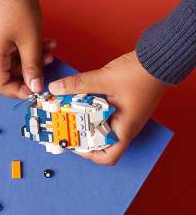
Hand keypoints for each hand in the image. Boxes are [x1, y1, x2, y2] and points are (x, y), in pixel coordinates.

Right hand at [0, 0, 55, 98]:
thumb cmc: (19, 9)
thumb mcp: (30, 42)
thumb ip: (32, 68)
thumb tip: (35, 88)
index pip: (0, 86)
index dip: (18, 91)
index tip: (35, 90)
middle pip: (3, 77)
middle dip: (25, 77)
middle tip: (42, 75)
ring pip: (10, 64)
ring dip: (30, 62)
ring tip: (50, 54)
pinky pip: (11, 52)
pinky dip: (26, 51)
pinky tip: (46, 44)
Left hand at [48, 51, 166, 164]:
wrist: (160, 58)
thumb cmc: (141, 73)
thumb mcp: (104, 79)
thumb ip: (78, 84)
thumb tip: (55, 88)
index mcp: (125, 128)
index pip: (109, 156)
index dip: (89, 155)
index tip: (73, 142)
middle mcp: (125, 126)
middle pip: (100, 142)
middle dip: (81, 135)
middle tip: (65, 125)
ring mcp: (125, 116)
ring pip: (100, 127)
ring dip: (84, 121)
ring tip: (68, 113)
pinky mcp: (123, 106)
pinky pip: (104, 114)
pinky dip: (91, 110)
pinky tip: (79, 101)